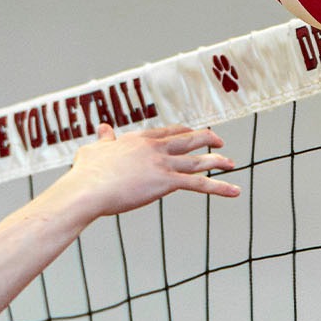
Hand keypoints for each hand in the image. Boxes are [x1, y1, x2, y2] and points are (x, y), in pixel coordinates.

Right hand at [60, 123, 240, 216]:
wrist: (88, 188)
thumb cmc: (86, 173)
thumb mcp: (94, 150)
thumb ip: (104, 140)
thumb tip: (104, 129)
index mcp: (138, 139)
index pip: (168, 132)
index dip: (183, 132)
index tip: (192, 132)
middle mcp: (154, 147)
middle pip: (188, 139)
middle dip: (207, 139)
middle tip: (219, 141)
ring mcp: (162, 163)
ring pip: (197, 160)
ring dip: (217, 161)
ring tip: (231, 163)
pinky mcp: (166, 182)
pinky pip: (200, 184)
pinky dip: (220, 187)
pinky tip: (234, 191)